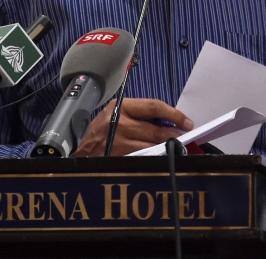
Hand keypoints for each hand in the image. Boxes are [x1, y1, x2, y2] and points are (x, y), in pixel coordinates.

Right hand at [74, 98, 193, 156]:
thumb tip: (169, 122)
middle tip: (184, 137)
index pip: (154, 106)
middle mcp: (119, 123)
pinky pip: (143, 158)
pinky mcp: (118, 158)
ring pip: (152, 146)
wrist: (79, 151)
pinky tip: (160, 157)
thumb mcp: (116, 115)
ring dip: (166, 148)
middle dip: (174, 134)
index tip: (186, 122)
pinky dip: (154, 158)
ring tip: (175, 148)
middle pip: (156, 129)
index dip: (174, 114)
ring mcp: (118, 142)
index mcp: (120, 107)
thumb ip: (139, 115)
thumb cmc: (101, 132)